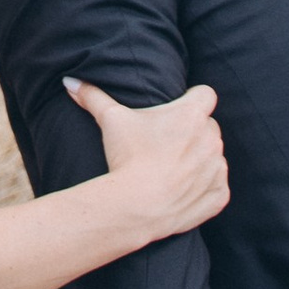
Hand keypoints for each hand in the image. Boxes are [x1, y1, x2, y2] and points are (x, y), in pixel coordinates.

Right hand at [66, 74, 227, 243]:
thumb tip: (69, 81)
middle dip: (193, 132)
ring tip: (171, 168)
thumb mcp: (110, 121)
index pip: (205, 94)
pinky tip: (181, 190)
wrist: (136, 207)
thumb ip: (93, 96)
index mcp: (192, 114)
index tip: (175, 112)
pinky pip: (218, 186)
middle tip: (165, 144)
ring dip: (200, 159)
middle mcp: (211, 138)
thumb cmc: (126, 158)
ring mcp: (217, 168)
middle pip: (208, 125)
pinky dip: (205, 188)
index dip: (191, 100)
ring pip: (214, 155)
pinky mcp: (219, 195)